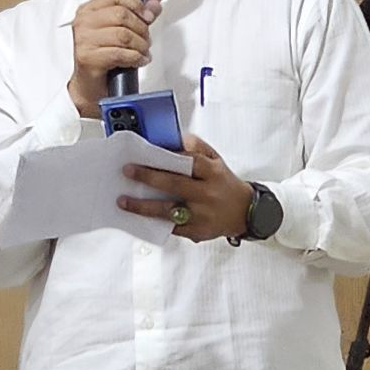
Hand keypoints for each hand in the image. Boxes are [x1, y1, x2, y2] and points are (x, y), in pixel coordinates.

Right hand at [68, 0, 161, 116]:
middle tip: (146, 40)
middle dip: (141, 29)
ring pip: (123, 34)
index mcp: (88, 10)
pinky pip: (119, 53)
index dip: (136, 4)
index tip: (147, 16)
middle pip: (121, 14)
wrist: (88, 86)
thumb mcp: (120, 31)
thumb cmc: (103, 57)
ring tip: (143, 52)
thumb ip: (137, 16)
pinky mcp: (87, 57)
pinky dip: (134, 57)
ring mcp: (83, 39)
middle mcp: (83, 22)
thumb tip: (155, 6)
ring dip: (140, 45)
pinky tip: (138, 60)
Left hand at [117, 134, 252, 242]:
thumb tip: (173, 138)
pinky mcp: (196, 231)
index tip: (148, 152)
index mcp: (213, 173)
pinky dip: (153, 221)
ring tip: (124, 200)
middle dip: (149, 177)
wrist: (245, 212)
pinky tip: (138, 216)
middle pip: (175, 184)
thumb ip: (195, 147)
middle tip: (128, 171)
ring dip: (143, 206)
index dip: (169, 156)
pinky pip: (171, 227)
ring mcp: (201, 215)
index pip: (190, 162)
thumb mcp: (216, 159)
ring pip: (168, 210)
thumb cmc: (225, 183)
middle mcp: (207, 194)